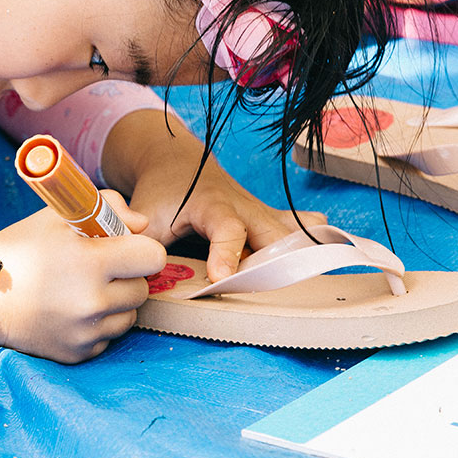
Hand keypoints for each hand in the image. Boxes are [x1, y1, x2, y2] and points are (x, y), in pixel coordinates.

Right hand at [0, 191, 165, 362]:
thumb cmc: (19, 249)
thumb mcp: (58, 215)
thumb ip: (108, 209)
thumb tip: (141, 226)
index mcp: (90, 263)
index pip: (153, 257)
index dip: (141, 248)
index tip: (124, 247)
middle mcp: (92, 302)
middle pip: (143, 289)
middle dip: (127, 276)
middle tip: (100, 269)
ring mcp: (86, 333)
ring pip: (129, 316)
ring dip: (116, 303)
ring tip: (83, 290)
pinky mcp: (78, 353)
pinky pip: (108, 337)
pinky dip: (97, 325)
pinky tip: (71, 311)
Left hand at [101, 110, 325, 282]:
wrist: (176, 164)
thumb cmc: (159, 195)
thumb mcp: (143, 218)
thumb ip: (142, 247)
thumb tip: (141, 279)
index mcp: (211, 203)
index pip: (227, 228)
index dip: (226, 254)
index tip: (221, 279)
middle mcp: (244, 206)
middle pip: (272, 235)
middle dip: (272, 264)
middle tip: (266, 292)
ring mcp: (261, 212)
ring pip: (292, 233)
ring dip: (296, 258)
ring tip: (297, 285)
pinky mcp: (270, 220)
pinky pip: (301, 228)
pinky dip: (310, 244)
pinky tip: (316, 263)